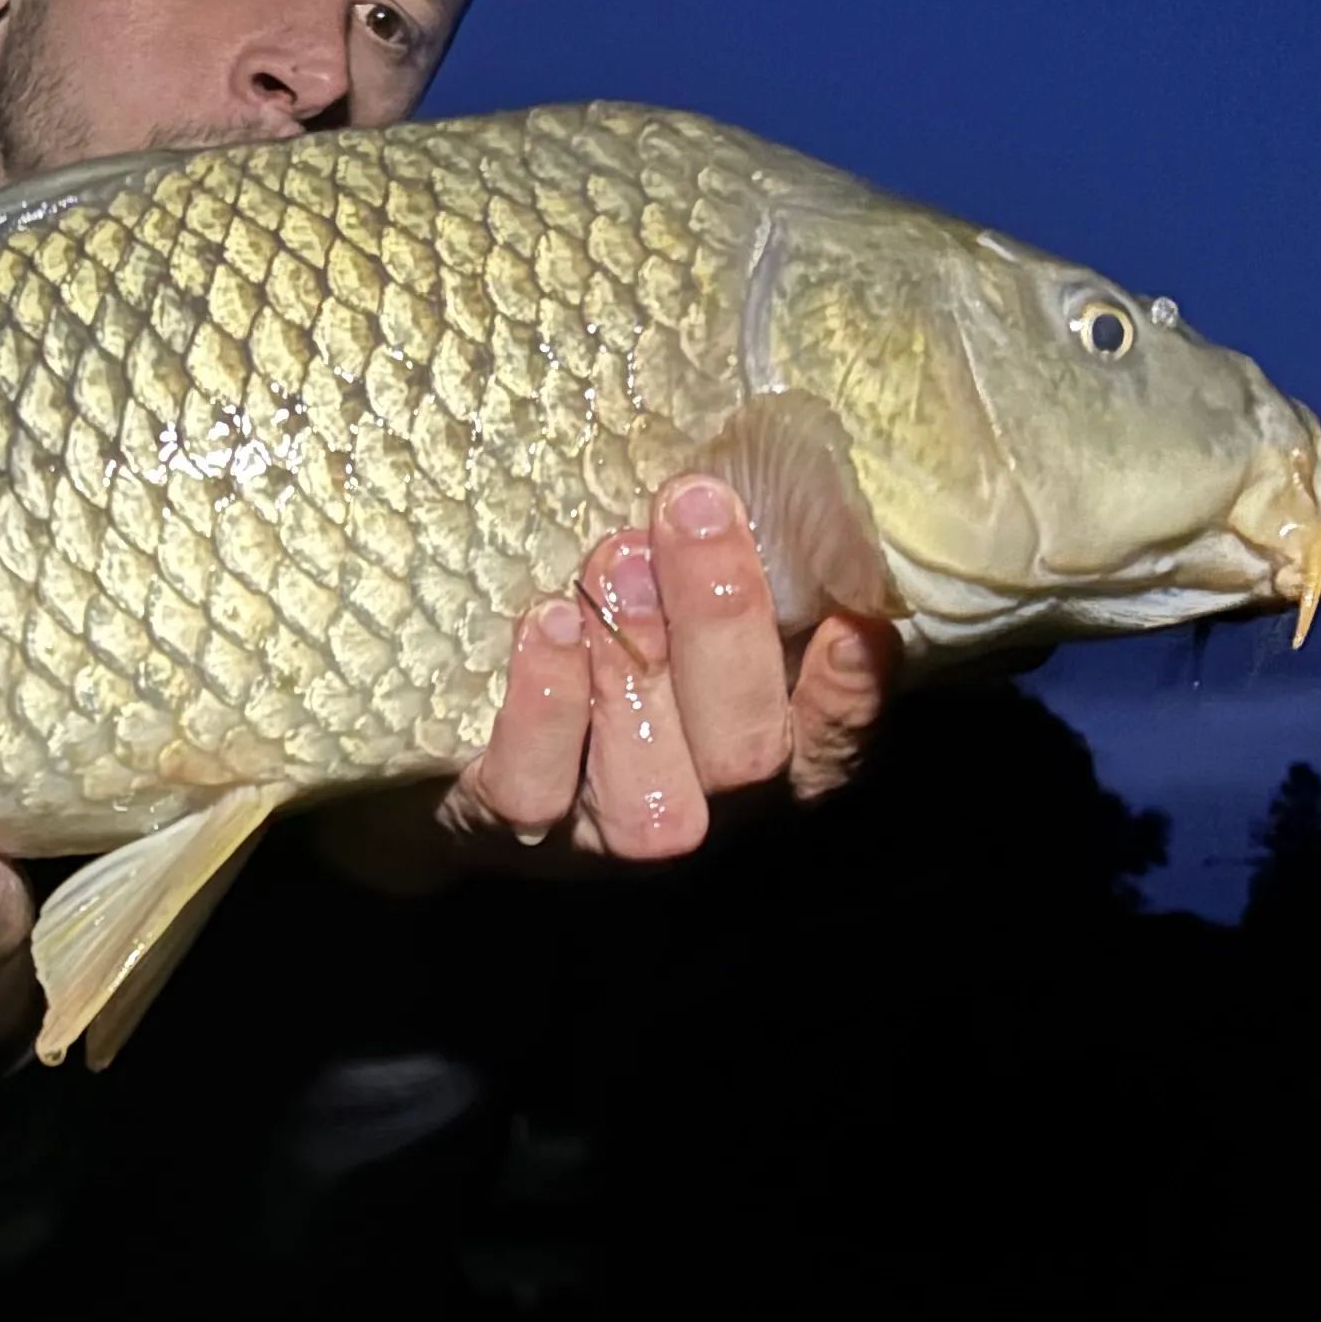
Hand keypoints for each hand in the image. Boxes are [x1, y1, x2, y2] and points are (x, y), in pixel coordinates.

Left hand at [438, 472, 897, 863]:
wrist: (468, 751)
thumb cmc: (610, 645)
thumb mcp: (688, 611)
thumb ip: (740, 579)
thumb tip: (749, 487)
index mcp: (769, 759)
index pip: (832, 745)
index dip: (849, 695)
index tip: (852, 621)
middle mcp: (705, 810)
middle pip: (744, 752)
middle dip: (722, 623)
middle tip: (697, 510)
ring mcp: (608, 833)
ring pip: (649, 788)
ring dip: (636, 665)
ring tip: (617, 560)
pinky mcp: (510, 828)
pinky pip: (533, 785)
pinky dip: (547, 705)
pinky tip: (550, 623)